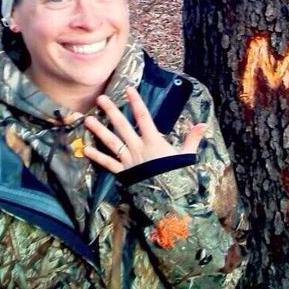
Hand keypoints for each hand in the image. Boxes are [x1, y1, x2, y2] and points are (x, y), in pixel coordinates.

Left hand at [83, 86, 206, 173]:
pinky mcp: (123, 173)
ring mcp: (129, 160)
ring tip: (88, 119)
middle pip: (122, 126)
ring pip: (112, 142)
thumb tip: (202, 124)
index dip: (135, 102)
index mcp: (153, 141)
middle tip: (100, 98)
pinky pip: (108, 163)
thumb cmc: (177, 175)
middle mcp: (138, 147)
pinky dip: (97, 157)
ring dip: (99, 130)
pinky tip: (86, 149)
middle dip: (111, 111)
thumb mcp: (186, 155)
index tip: (128, 89)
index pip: (143, 116)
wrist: (167, 198)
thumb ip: (192, 138)